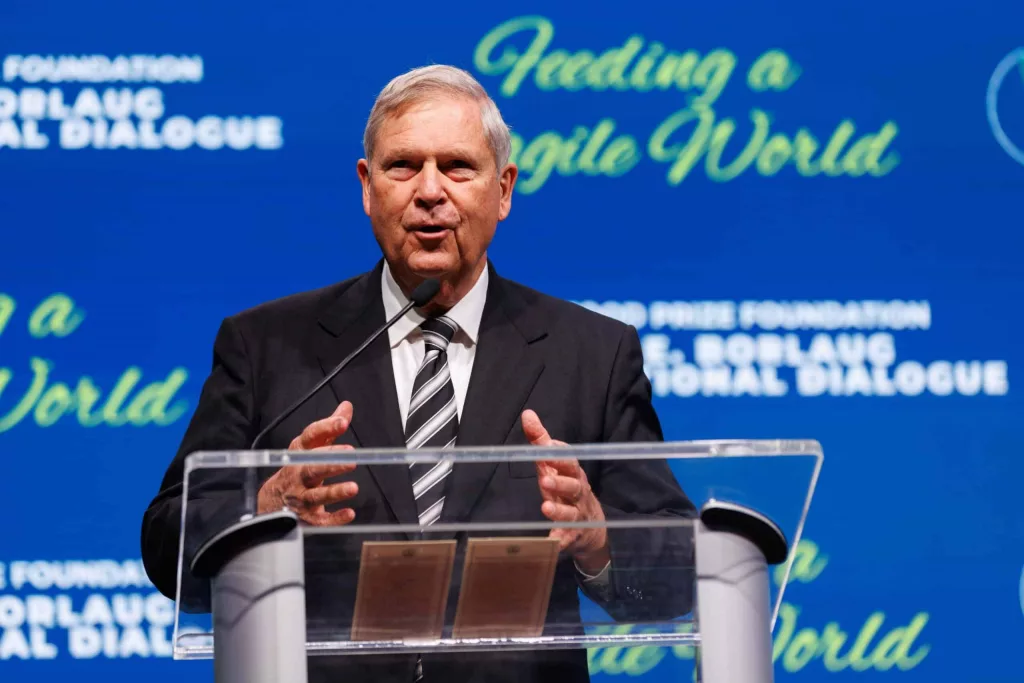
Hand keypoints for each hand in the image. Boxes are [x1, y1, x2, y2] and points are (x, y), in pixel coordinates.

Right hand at [256, 401, 359, 524]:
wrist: (272, 501)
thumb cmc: (297, 468)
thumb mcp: (310, 446)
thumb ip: (329, 429)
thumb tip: (347, 407)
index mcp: (300, 453)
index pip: (310, 437)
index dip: (326, 428)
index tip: (342, 421)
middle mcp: (298, 474)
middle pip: (312, 467)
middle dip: (331, 462)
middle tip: (351, 457)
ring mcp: (300, 497)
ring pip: (316, 495)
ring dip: (334, 492)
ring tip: (353, 488)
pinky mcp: (306, 517)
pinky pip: (320, 520)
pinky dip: (334, 519)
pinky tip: (349, 514)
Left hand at [521, 409, 608, 572]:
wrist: (592, 529)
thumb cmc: (566, 490)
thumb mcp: (553, 466)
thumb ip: (540, 441)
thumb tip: (527, 414)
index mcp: (573, 474)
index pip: (570, 461)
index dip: (560, 454)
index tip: (548, 446)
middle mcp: (578, 493)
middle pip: (574, 486)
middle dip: (560, 482)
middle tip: (544, 479)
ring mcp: (577, 516)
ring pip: (571, 513)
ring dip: (559, 511)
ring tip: (546, 508)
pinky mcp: (572, 536)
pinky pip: (566, 540)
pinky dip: (559, 542)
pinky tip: (551, 542)